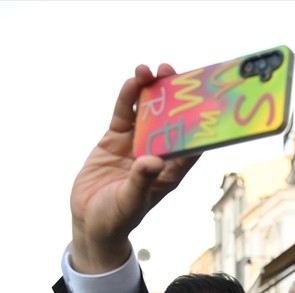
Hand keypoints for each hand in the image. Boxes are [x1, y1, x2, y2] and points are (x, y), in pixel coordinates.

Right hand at [70, 64, 199, 272]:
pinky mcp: (115, 139)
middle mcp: (156, 154)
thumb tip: (153, 160)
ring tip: (150, 69)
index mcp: (169, 171)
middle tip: (173, 72)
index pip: (190, 144)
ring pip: (146, 112)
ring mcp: (135, 144)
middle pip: (169, 120)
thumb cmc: (117, 218)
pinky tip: (132, 81)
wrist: (90, 222)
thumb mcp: (130, 202)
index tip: (204, 99)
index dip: (198, 122)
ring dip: (150, 90)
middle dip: (173, 96)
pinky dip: (127, 98)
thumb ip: (141, 181)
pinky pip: (123, 114)